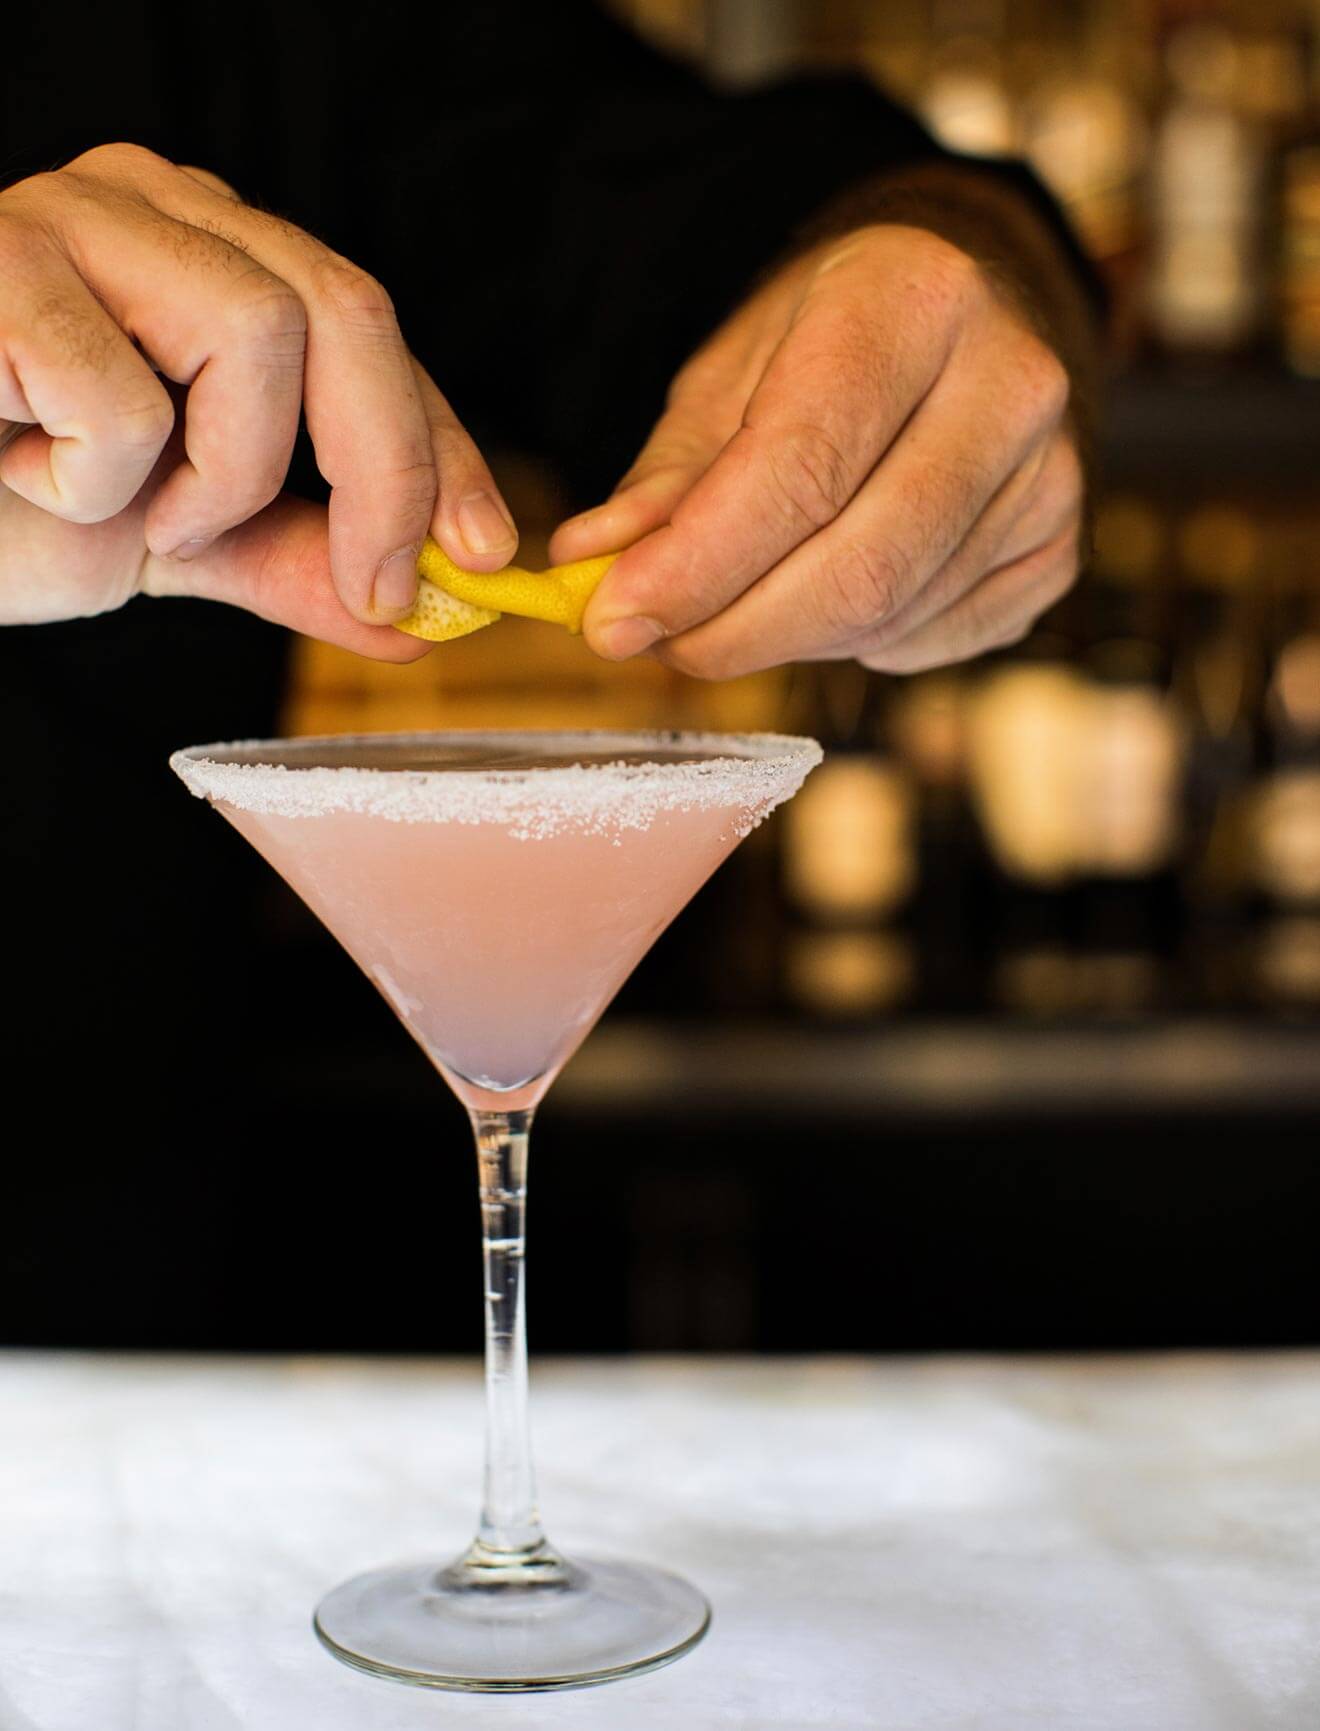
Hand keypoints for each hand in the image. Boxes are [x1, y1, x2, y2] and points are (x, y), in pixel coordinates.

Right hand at [0, 143, 516, 653]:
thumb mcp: (174, 538)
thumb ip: (291, 559)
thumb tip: (416, 617)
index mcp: (208, 254)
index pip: (368, 332)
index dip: (441, 447)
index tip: (486, 555)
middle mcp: (155, 205)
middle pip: (344, 307)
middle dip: (390, 470)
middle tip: (384, 586)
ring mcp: (72, 214)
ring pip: (257, 333)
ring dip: (220, 475)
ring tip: (130, 506)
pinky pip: (119, 394)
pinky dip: (93, 479)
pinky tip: (27, 474)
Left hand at [552, 224, 1081, 677]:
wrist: (960, 328)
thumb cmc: (826, 351)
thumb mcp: (730, 377)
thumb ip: (666, 480)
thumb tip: (592, 569)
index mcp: (914, 299)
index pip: (799, 468)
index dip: (699, 565)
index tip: (612, 622)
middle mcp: (1010, 380)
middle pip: (857, 565)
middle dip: (733, 631)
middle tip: (659, 646)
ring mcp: (1052, 472)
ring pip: (891, 614)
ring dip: (785, 640)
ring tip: (734, 610)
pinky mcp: (1060, 547)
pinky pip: (933, 639)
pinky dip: (855, 644)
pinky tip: (826, 599)